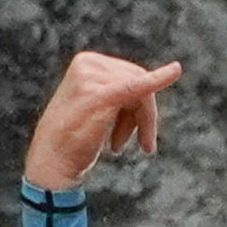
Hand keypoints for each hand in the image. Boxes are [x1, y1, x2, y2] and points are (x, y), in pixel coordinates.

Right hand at [22, 49, 185, 190]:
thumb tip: (146, 92)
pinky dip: (159, 79)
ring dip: (142, 123)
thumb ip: (115, 93)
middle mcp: (88, 65)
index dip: (140, 105)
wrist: (50, 163)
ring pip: (142, 92)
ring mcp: (93, 79)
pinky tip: (175, 71)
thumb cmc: (71, 140)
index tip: (137, 134)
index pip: (129, 74)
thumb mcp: (91, 107)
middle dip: (144, 115)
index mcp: (86, 62)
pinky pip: (137, 87)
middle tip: (144, 145)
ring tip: (129, 147)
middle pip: (139, 80)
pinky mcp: (103, 96)